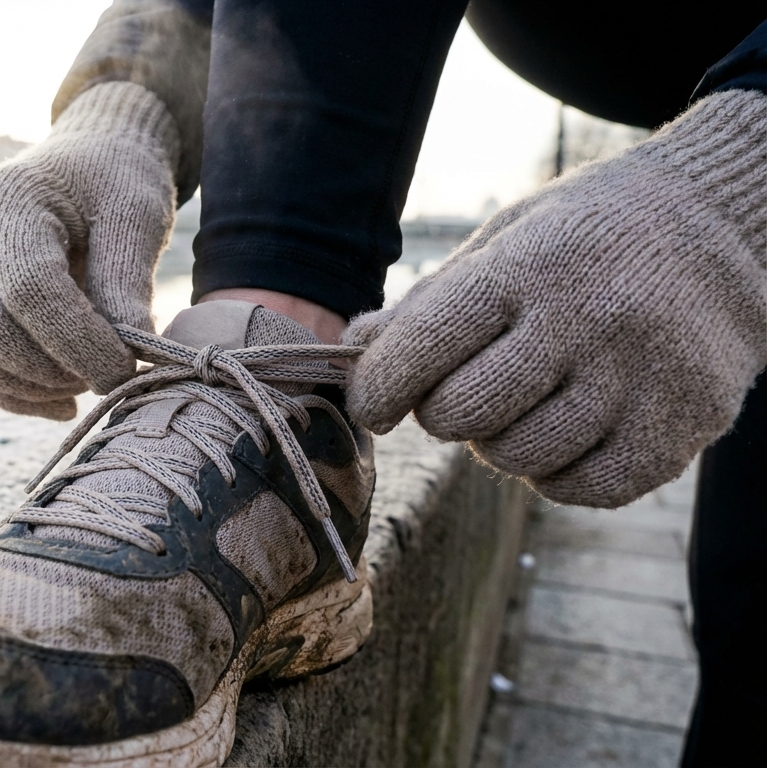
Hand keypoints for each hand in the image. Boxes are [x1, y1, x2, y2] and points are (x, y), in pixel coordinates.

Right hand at [0, 82, 179, 419]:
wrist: (87, 159)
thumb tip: (124, 362)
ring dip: (31, 390)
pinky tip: (62, 400)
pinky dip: (15, 393)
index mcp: (8, 198)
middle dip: (51, 372)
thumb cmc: (116, 180)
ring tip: (86, 385)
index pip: (30, 290)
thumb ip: (126, 284)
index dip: (79, 342)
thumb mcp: (136, 217)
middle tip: (108, 378)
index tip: (126, 370)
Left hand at [346, 90, 766, 506]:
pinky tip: (565, 433)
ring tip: (521, 404)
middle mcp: (590, 318)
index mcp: (531, 264)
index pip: (426, 345)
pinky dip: (557, 475)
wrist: (727, 225)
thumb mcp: (505, 241)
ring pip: (520, 457)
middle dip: (441, 414)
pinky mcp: (685, 423)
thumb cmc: (587, 237)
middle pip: (465, 413)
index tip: (371, 403)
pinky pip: (585, 489)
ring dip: (498, 444)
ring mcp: (644, 374)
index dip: (380, 387)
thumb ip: (429, 302)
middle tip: (458, 394)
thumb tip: (354, 350)